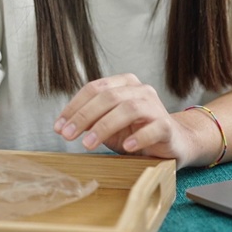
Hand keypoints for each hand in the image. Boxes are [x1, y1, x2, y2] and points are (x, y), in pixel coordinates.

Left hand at [54, 74, 202, 166]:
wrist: (172, 143)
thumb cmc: (136, 132)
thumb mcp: (108, 126)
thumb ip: (90, 121)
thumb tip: (65, 125)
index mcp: (124, 84)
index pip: (94, 89)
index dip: (74, 107)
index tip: (58, 126)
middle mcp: (140, 90)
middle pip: (108, 97)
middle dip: (84, 116)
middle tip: (68, 135)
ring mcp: (155, 106)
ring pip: (128, 109)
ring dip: (104, 126)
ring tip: (88, 144)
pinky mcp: (167, 125)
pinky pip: (153, 128)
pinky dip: (138, 137)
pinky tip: (126, 147)